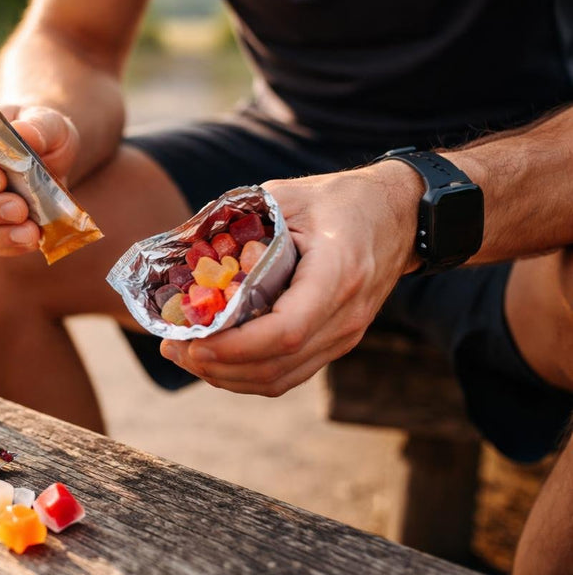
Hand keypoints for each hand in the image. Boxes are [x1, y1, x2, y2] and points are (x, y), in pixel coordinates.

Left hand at [160, 163, 424, 395]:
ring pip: (279, 379)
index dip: (235, 347)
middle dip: (217, 366)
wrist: (401, 216)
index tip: (193, 341)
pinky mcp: (335, 343)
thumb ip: (238, 219)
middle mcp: (345, 316)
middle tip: (173, 349)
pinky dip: (246, 375)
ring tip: (184, 355)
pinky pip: (288, 374)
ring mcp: (344, 335)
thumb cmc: (343, 199)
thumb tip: (178, 245)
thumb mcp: (289, 195)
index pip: (286, 331)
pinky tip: (215, 359)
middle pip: (276, 366)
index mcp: (337, 273)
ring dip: (226, 377)